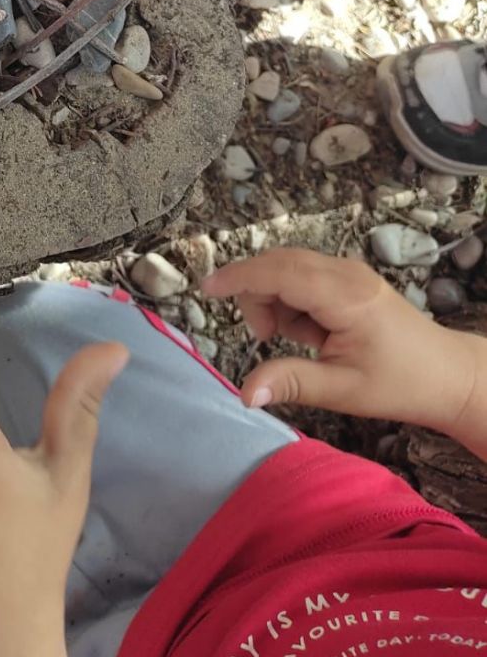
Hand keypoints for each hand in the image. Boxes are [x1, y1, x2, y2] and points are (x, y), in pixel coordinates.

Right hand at [204, 249, 478, 436]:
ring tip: (293, 340)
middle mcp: (346, 273)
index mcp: (346, 297)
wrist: (450, 376)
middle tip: (265, 337)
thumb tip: (244, 392)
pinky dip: (291, 301)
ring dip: (274, 299)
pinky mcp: (349, 279)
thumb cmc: (402, 384)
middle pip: (278, 264)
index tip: (206, 287)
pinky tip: (308, 333)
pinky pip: (303, 277)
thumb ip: (291, 383)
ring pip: (288, 269)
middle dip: (256, 294)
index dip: (240, 277)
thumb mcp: (344, 391)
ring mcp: (349, 272)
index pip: (280, 272)